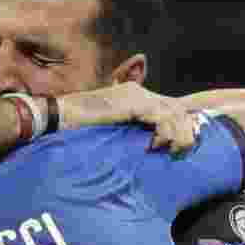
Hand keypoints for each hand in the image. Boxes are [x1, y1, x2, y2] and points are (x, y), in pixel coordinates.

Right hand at [57, 81, 198, 154]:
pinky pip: (162, 117)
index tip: (182, 148)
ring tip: (168, 152)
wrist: (58, 117)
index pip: (172, 106)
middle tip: (178, 153)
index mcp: (135, 96)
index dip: (183, 126)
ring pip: (175, 112)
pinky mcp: (131, 102)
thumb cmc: (78, 129)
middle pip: (178, 108)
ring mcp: (135, 94)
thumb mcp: (112, 132)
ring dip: (177, 136)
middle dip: (186, 132)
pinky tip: (153, 145)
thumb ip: (131, 133)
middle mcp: (138, 90)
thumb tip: (149, 147)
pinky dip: (164, 134)